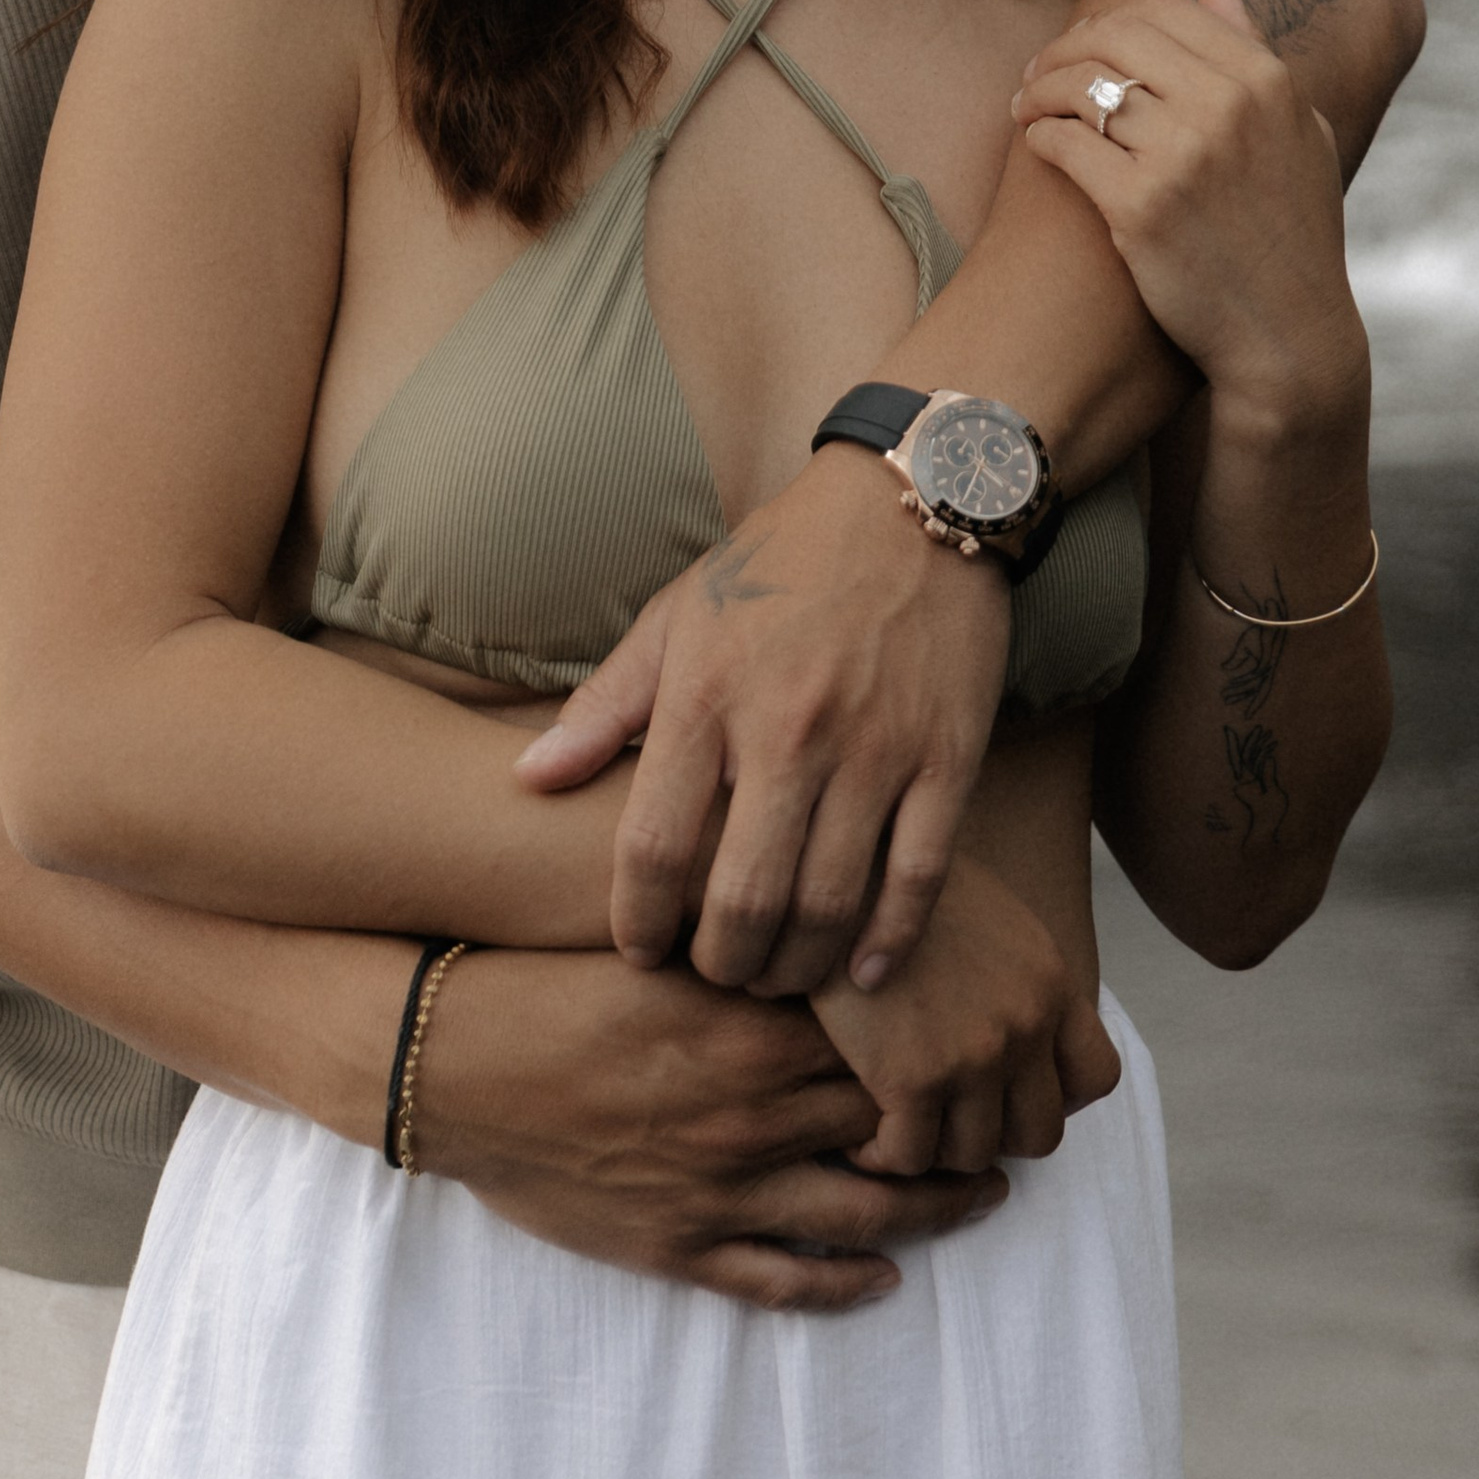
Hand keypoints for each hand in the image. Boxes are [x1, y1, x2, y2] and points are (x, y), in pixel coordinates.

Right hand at [414, 943, 1009, 1310]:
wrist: (444, 1060)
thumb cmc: (545, 979)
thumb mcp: (655, 941)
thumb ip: (741, 929)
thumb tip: (815, 897)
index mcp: (751, 1033)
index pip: (890, 1045)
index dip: (954, 1044)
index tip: (997, 1035)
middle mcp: (752, 1116)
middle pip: (896, 1129)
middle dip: (965, 1124)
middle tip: (1019, 1115)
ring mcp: (719, 1189)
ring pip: (864, 1215)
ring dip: (936, 1210)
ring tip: (987, 1196)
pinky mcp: (677, 1245)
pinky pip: (783, 1281)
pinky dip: (844, 1285)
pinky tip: (884, 1279)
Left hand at [514, 441, 1009, 996]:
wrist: (911, 502)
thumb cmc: (779, 562)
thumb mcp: (678, 615)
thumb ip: (605, 705)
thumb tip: (528, 778)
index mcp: (707, 695)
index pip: (653, 846)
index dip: (638, 921)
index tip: (638, 951)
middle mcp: (788, 730)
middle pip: (743, 899)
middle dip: (720, 962)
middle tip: (712, 973)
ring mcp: (875, 750)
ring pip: (829, 905)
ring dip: (795, 966)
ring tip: (772, 976)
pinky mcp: (949, 759)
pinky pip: (919, 879)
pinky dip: (889, 944)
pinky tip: (860, 975)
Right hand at [808, 852, 1119, 1176]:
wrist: (837, 868)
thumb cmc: (898, 880)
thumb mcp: (986, 911)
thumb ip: (1014, 970)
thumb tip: (1006, 1014)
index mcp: (1048, 982)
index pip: (1096, 1077)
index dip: (1055, 1097)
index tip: (1010, 1091)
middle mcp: (1025, 1026)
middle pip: (1040, 1131)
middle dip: (996, 1133)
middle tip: (950, 1117)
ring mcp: (973, 1057)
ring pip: (974, 1153)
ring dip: (938, 1148)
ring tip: (900, 1126)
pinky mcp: (911, 1079)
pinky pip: (911, 1157)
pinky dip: (887, 1156)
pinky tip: (863, 1135)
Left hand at [1011, 0, 1368, 443]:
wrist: (1286, 333)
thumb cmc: (1291, 231)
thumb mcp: (1298, 129)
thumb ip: (1256, 47)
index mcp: (1267, 79)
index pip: (1164, 8)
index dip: (1110, 21)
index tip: (1085, 48)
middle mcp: (1228, 107)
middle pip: (1114, 35)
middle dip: (1064, 49)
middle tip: (1036, 75)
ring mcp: (1182, 155)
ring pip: (1081, 85)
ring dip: (1040, 91)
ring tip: (1025, 108)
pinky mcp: (1138, 206)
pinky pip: (1063, 142)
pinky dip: (1038, 136)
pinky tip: (1036, 146)